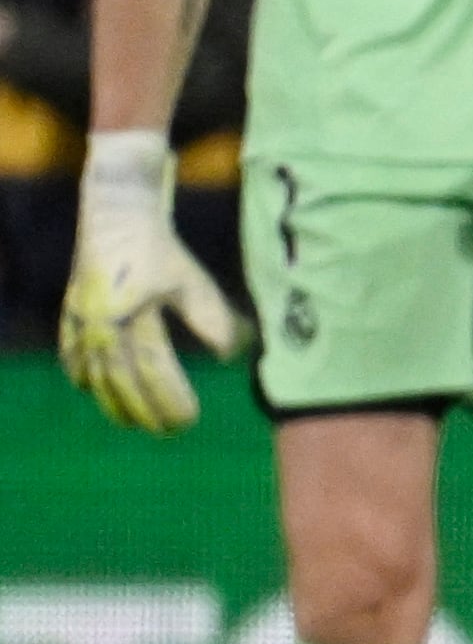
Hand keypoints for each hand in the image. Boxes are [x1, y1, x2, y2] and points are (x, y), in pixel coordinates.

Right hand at [56, 131, 237, 434]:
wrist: (115, 213)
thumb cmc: (161, 249)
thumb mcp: (192, 283)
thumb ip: (211, 319)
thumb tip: (231, 356)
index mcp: (132, 315)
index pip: (152, 372)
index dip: (169, 400)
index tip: (190, 420)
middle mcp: (100, 323)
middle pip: (120, 383)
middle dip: (145, 411)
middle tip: (170, 431)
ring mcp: (80, 319)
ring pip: (93, 375)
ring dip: (114, 402)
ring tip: (135, 423)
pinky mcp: (71, 313)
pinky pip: (71, 355)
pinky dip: (84, 376)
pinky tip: (94, 390)